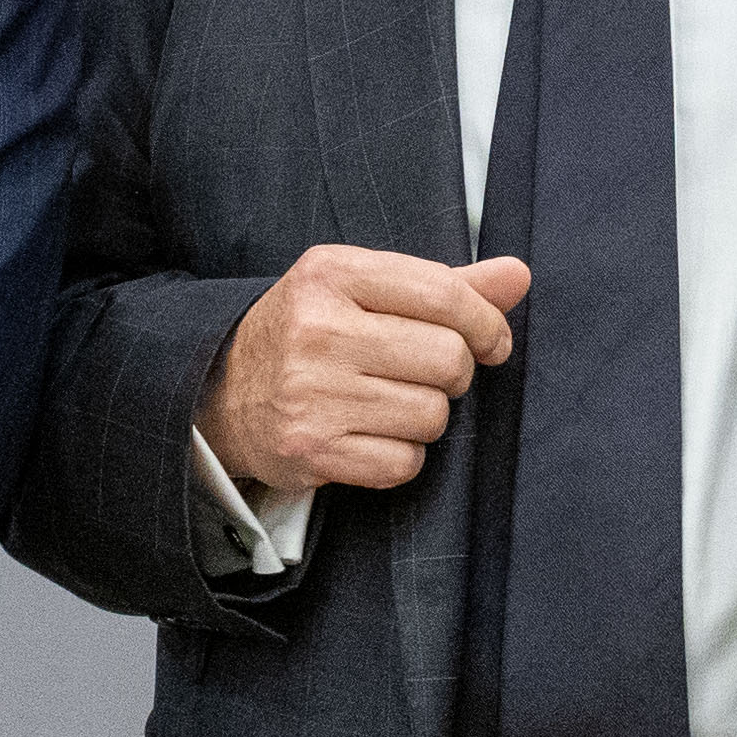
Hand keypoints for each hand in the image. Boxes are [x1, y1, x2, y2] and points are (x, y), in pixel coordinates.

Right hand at [200, 248, 531, 493]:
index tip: (492, 340)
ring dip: (426, 416)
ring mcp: (311, 393)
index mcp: (332, 274)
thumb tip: (518, 275)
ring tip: (389, 403)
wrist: (219, 392)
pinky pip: (404, 463)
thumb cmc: (308, 334)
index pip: (444, 294)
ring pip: (433, 415)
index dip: (486, 322)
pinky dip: (401, 456)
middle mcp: (318, 330)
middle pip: (449, 359)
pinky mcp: (311, 450)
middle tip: (425, 373)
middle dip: (453, 372)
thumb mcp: (361, 289)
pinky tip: (372, 436)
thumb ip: (444, 284)